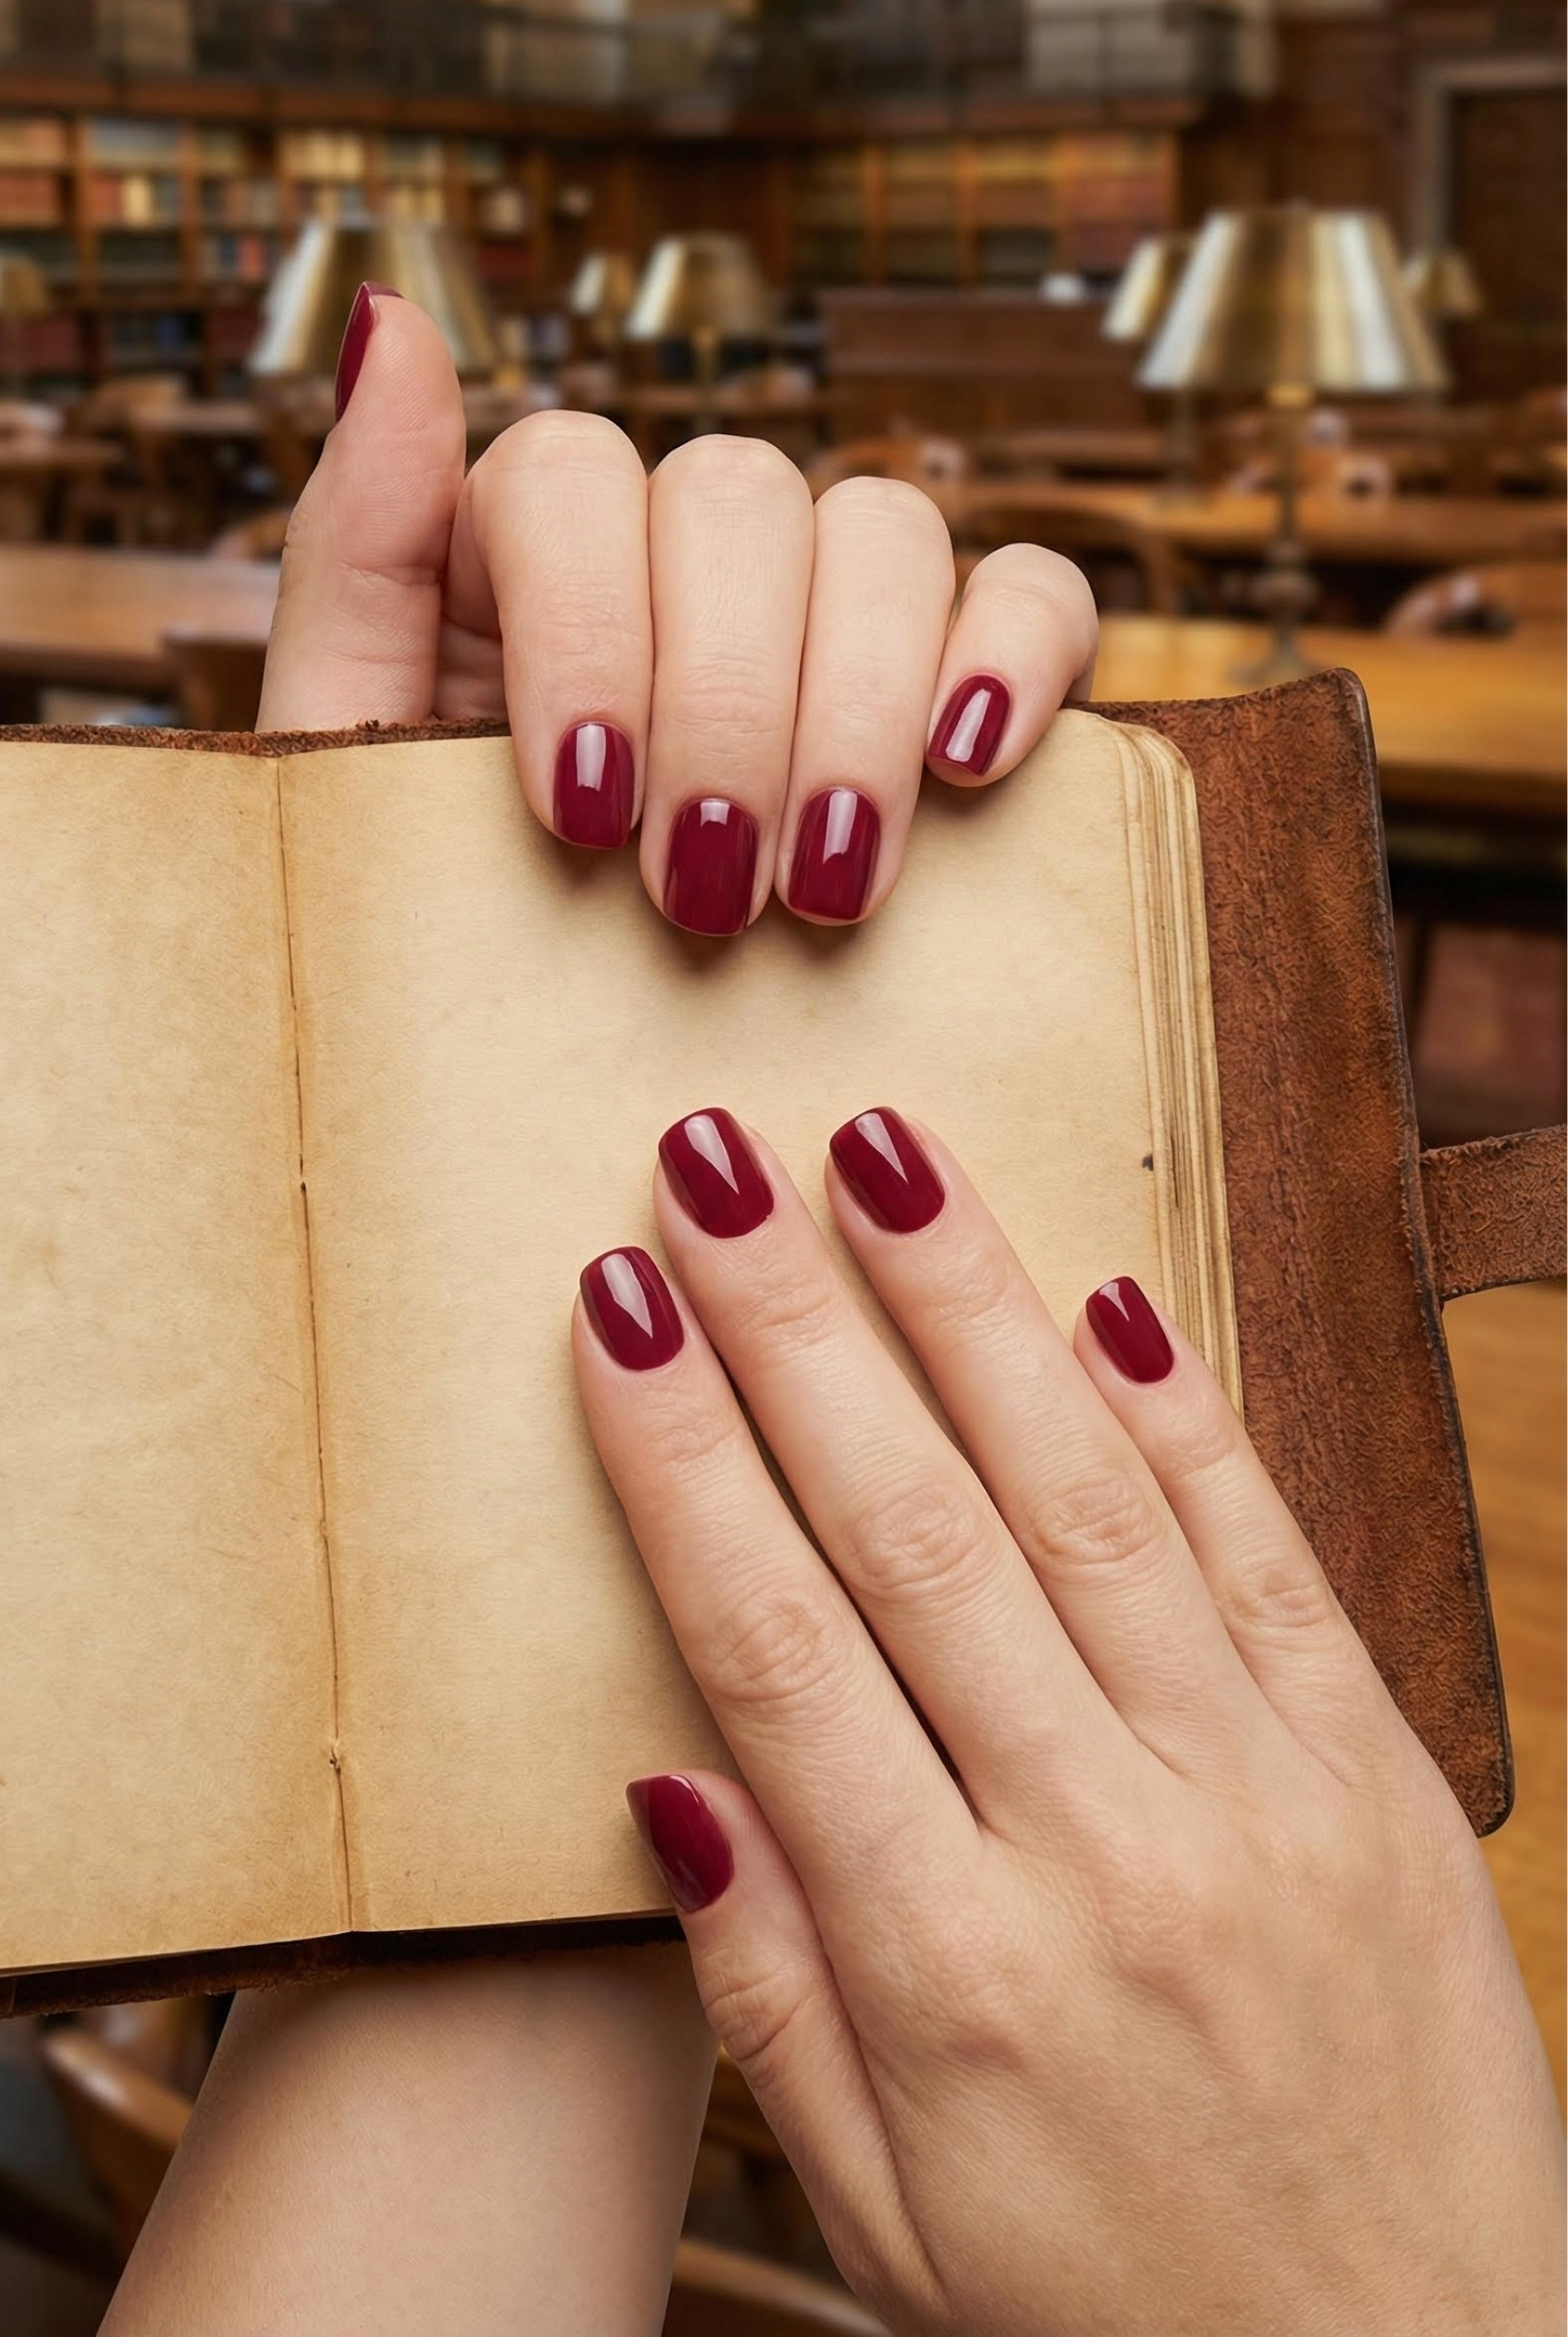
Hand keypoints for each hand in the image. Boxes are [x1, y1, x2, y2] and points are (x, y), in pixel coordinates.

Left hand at [258, 286, 1095, 933]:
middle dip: (725, 706)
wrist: (550, 1098)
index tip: (582, 812)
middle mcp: (684, 554)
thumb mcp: (354, 773)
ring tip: (826, 891)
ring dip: (853, 710)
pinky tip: (969, 764)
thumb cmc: (446, 940)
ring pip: (885, 533)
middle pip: (740, 495)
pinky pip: (1035, 592)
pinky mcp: (964, 678)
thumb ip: (362, 558)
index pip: (574, 472)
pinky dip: (1017, 655)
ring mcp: (831, 607)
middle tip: (702, 895)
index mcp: (526, 557)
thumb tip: (395, 324)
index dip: (587, 626)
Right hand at [574, 1108, 1564, 2335]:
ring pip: (1086, 1502)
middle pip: (915, 1532)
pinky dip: (1181, 1418)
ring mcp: (1258, 1796)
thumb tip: (672, 1774)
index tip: (616, 1307)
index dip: (682, 1460)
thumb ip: (764, 1990)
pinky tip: (1101, 1291)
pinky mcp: (1373, 1772)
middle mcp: (1104, 1850)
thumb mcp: (885, 2217)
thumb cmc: (1111, 2314)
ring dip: (971, 1310)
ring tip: (883, 1159)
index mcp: (952, 1970)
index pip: (777, 1650)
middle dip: (797, 1328)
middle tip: (714, 1165)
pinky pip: (1265, 1557)